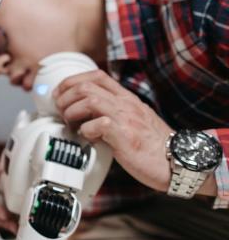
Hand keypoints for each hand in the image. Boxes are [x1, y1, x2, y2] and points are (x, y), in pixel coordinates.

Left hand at [54, 69, 172, 190]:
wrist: (179, 162)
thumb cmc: (153, 146)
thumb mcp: (131, 122)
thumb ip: (111, 114)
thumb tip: (83, 116)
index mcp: (127, 99)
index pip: (97, 76)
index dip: (72, 81)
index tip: (60, 94)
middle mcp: (126, 104)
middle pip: (87, 86)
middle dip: (66, 97)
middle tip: (61, 111)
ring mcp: (127, 119)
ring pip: (90, 100)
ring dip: (72, 112)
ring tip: (72, 124)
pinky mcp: (126, 136)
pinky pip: (99, 124)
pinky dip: (86, 130)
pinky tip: (88, 138)